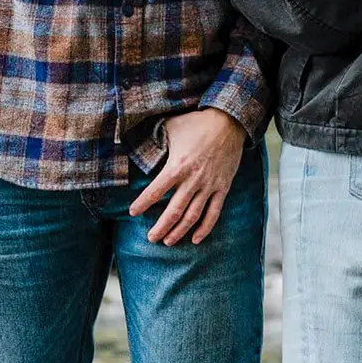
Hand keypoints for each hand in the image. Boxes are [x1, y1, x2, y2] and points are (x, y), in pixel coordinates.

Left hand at [128, 108, 245, 244]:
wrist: (229, 121)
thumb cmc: (197, 123)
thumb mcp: (172, 126)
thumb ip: (156, 136)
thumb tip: (138, 137)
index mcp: (177, 166)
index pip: (155, 191)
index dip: (143, 204)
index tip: (132, 212)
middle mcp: (192, 180)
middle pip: (174, 211)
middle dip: (161, 227)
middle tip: (151, 238)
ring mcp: (209, 185)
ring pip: (192, 216)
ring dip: (179, 231)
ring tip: (168, 241)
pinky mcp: (222, 187)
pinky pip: (214, 213)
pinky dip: (205, 228)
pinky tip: (195, 239)